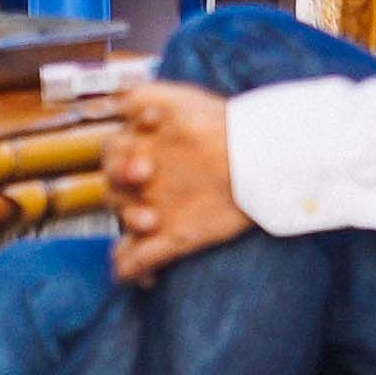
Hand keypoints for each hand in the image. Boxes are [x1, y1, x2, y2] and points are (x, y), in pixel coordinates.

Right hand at [106, 82, 249, 284]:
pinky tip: (143, 278)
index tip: (143, 158)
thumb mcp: (185, 102)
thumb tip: (116, 105)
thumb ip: (146, 96)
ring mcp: (157, 211)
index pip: (112, 154)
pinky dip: (133, 271)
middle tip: (145, 177)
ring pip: (124, 225)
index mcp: (143, 149)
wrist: (264, 155)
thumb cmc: (224, 125)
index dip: (120, 157)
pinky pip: (140, 260)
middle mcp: (145, 183)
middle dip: (122, 187)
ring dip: (128, 224)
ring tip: (149, 221)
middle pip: (113, 190)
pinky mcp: (175, 238)